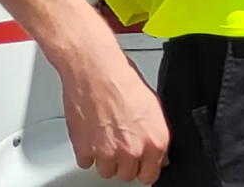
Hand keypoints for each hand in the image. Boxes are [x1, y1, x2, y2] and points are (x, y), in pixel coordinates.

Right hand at [56, 37, 171, 180]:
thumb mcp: (153, 106)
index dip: (145, 168)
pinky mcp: (85, 150)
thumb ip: (156, 135)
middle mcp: (132, 150)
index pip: (151, 175)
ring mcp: (107, 153)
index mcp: (155, 141)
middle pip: (127, 175)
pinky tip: (92, 135)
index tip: (140, 164)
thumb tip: (159, 153)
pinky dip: (87, 152)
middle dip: (124, 162)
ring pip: (107, 171)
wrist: (95, 69)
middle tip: (120, 143)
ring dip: (105, 159)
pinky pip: (86, 162)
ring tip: (105, 137)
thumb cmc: (122, 79)